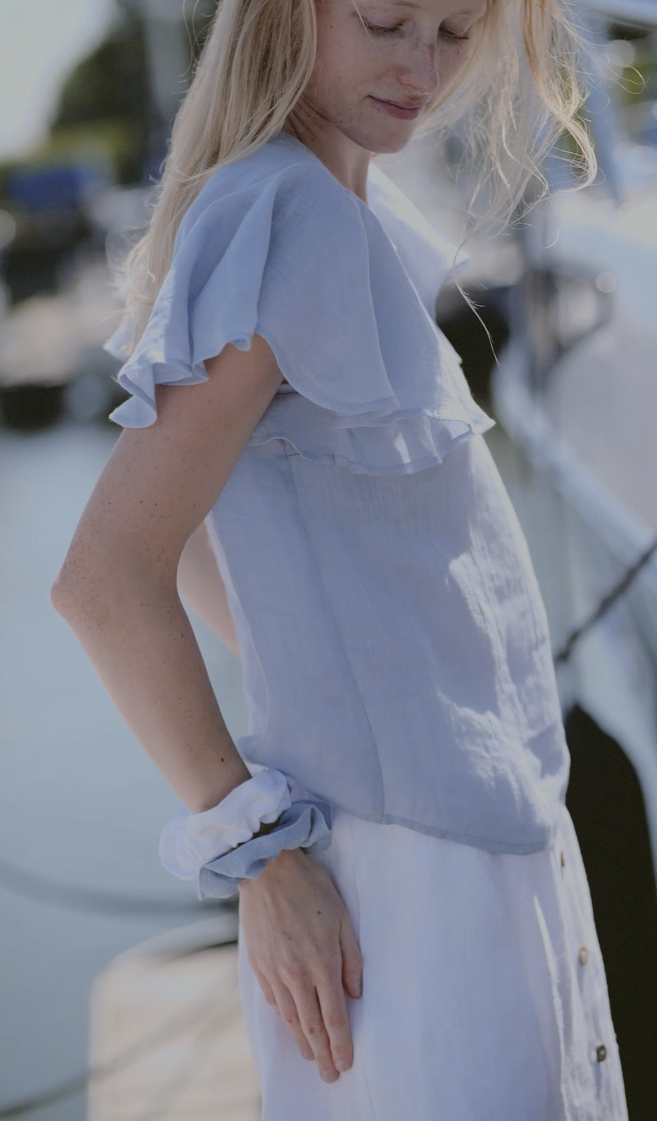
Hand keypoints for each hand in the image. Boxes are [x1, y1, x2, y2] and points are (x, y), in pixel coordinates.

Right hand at [238, 847, 362, 1081]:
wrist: (266, 870)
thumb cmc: (310, 889)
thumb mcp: (342, 918)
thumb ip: (351, 958)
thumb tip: (355, 993)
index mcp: (321, 963)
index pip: (334, 1017)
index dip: (341, 1045)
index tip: (347, 1064)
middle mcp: (295, 974)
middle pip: (311, 1026)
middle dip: (323, 1055)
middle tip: (330, 1075)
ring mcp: (273, 971)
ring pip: (289, 1018)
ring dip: (302, 1042)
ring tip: (312, 1057)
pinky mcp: (257, 965)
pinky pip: (272, 1000)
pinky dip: (283, 1017)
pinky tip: (290, 1023)